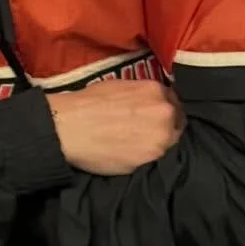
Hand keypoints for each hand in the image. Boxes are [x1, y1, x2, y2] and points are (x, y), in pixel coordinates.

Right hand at [47, 80, 184, 175]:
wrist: (68, 127)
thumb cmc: (85, 104)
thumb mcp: (117, 86)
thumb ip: (140, 94)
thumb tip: (146, 102)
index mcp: (156, 91)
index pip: (173, 102)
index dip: (163, 111)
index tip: (155, 118)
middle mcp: (164, 112)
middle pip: (176, 122)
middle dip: (164, 127)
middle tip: (147, 133)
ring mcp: (161, 137)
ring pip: (169, 143)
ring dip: (157, 144)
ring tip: (138, 147)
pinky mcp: (152, 159)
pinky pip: (157, 159)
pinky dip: (148, 158)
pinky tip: (133, 155)